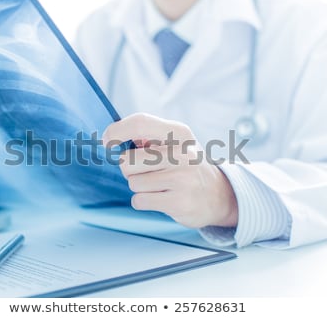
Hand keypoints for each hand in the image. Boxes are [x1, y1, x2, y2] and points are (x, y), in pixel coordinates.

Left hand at [103, 113, 237, 228]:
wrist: (219, 195)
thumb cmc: (187, 167)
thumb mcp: (175, 143)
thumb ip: (148, 136)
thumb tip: (111, 137)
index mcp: (179, 133)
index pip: (140, 123)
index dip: (117, 131)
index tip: (107, 141)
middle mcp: (182, 153)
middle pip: (127, 161)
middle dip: (130, 170)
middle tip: (147, 172)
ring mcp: (182, 178)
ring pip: (133, 183)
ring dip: (140, 187)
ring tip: (160, 186)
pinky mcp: (179, 202)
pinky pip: (139, 200)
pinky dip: (144, 201)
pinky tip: (161, 198)